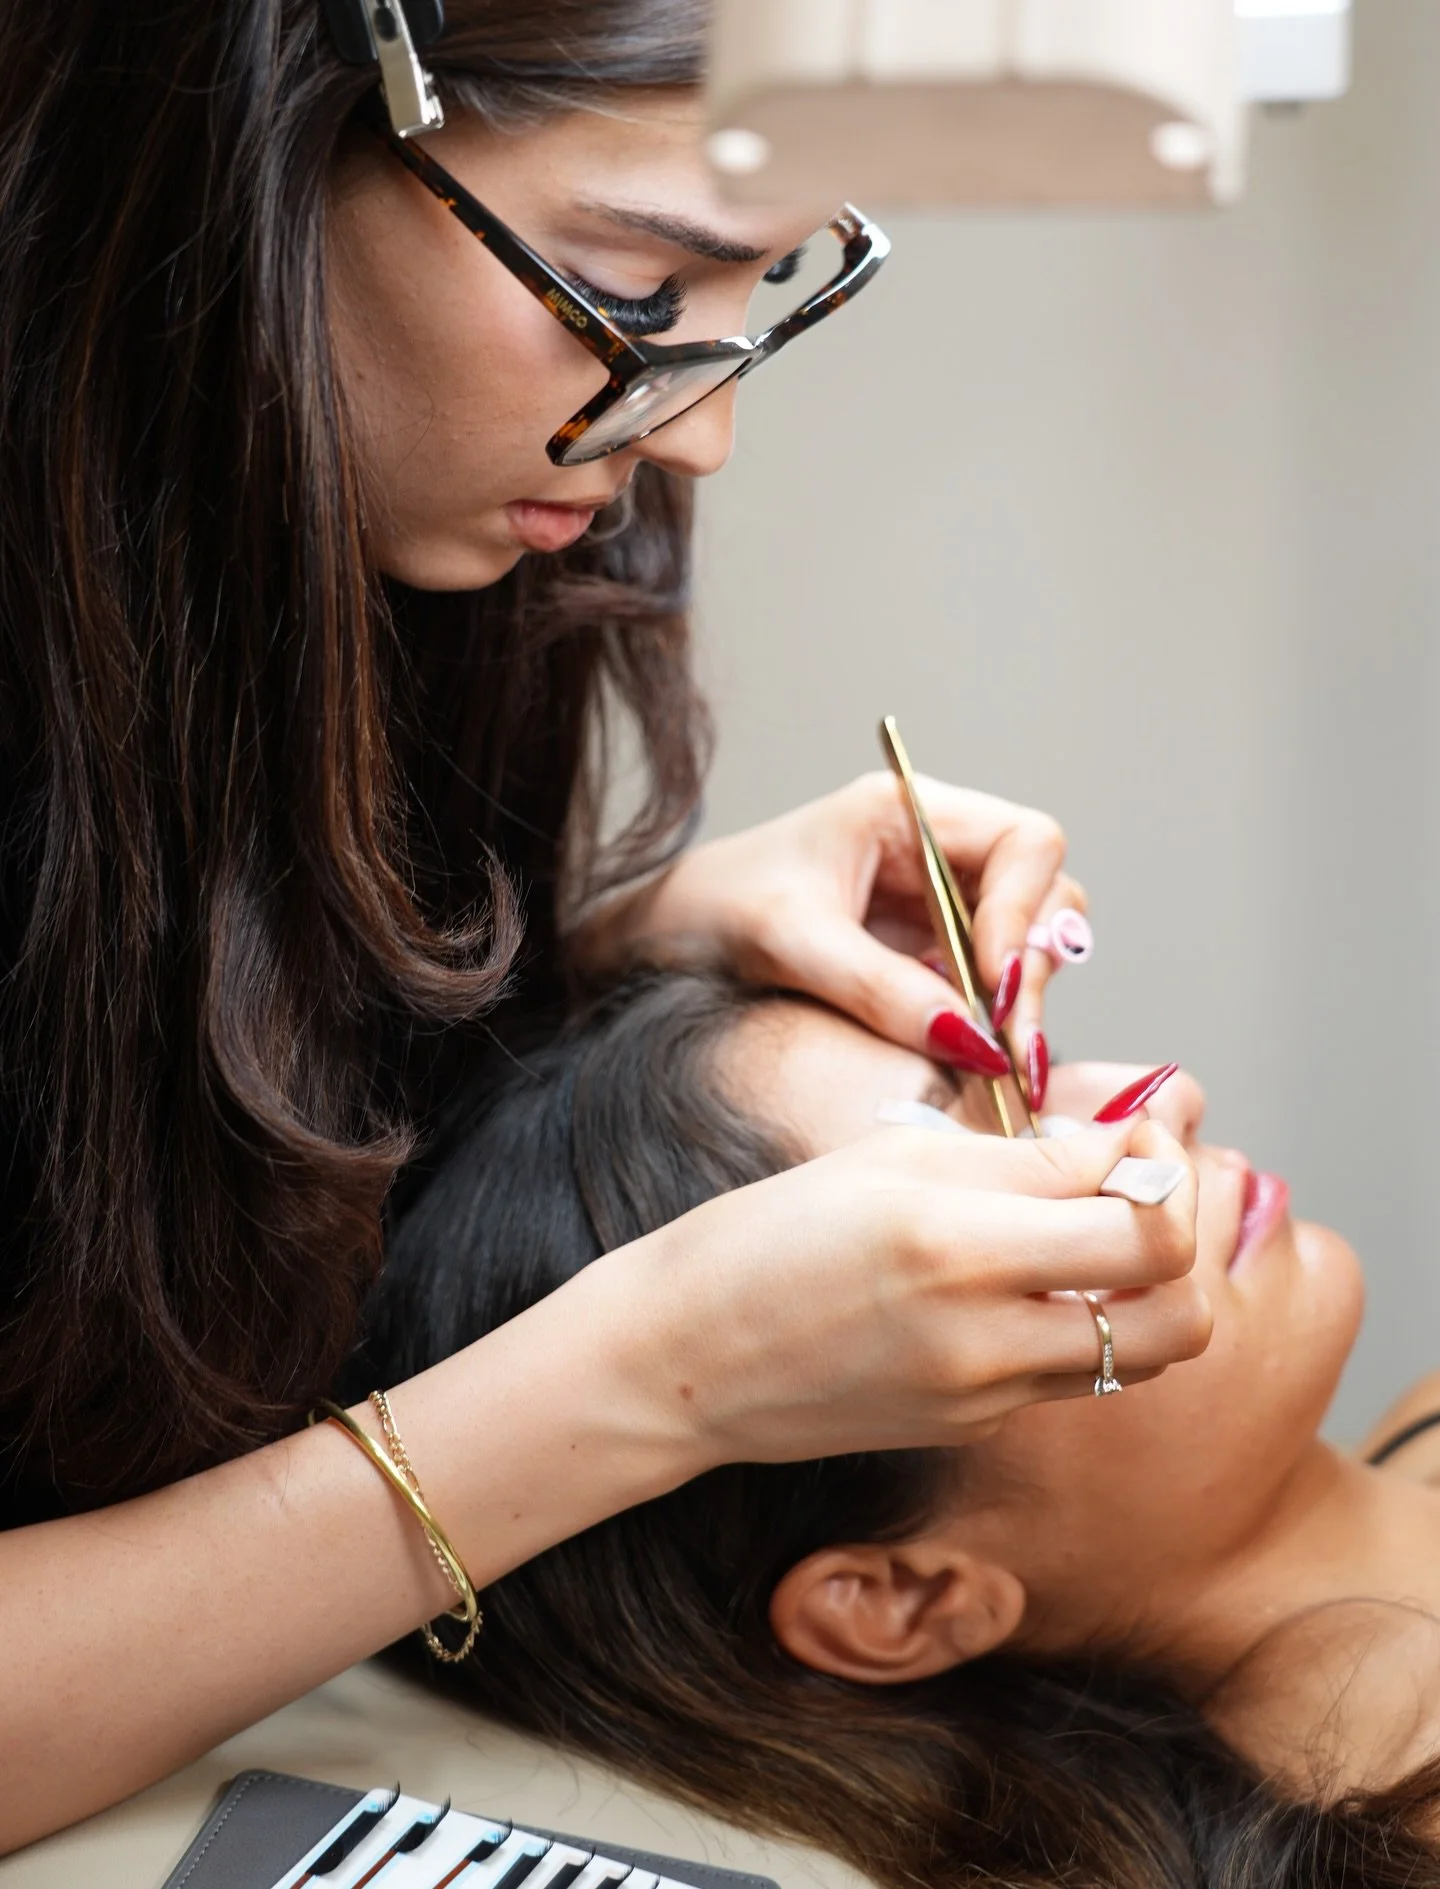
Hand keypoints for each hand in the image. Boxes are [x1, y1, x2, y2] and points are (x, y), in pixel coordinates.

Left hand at [572, 772, 1083, 1058]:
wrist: (655, 943)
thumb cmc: (708, 911)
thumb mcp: (790, 944)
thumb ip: (880, 989)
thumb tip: (974, 1042)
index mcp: (905, 812)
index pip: (1024, 841)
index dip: (1027, 909)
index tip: (995, 980)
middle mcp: (935, 851)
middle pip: (1043, 893)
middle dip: (1034, 964)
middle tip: (1011, 1040)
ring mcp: (935, 905)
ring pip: (1027, 943)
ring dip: (1022, 1000)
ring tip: (997, 1057)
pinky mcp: (924, 958)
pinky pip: (987, 986)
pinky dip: (992, 1023)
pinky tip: (977, 1060)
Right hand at [595, 1116, 1208, 1465]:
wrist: (684, 1355)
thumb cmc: (768, 1234)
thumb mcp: (891, 1156)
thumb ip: (1027, 1158)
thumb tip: (1132, 1148)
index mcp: (959, 1245)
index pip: (1144, 1225)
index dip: (1162, 1169)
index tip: (1130, 1138)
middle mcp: (986, 1337)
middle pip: (1180, 1314)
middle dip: (1181, 1244)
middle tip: (1130, 1196)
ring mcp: (985, 1399)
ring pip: (1137, 1354)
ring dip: (1137, 1292)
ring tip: (1077, 1240)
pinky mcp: (972, 1429)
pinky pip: (1064, 1374)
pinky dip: (1064, 1323)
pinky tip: (1000, 1286)